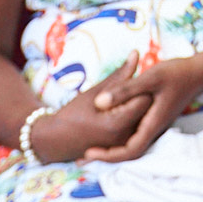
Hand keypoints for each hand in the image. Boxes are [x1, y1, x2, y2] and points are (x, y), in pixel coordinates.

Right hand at [29, 53, 152, 164]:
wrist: (55, 141)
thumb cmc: (72, 114)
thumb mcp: (95, 92)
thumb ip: (120, 75)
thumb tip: (136, 52)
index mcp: (117, 123)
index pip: (145, 98)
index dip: (141, 86)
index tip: (131, 81)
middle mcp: (124, 138)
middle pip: (147, 111)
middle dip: (141, 97)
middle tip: (128, 90)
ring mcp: (124, 146)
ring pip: (143, 121)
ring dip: (138, 108)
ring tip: (123, 101)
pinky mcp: (122, 149)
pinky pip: (136, 130)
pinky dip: (133, 119)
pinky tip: (122, 113)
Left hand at [75, 54, 202, 161]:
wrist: (199, 73)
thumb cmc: (177, 73)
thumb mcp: (150, 78)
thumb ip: (125, 90)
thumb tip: (100, 103)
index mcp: (153, 124)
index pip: (130, 150)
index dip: (108, 155)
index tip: (89, 153)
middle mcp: (154, 129)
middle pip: (128, 151)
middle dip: (105, 156)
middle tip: (82, 157)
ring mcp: (154, 125)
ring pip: (131, 144)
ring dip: (111, 148)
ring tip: (90, 148)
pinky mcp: (154, 118)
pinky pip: (135, 134)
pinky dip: (119, 138)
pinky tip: (108, 133)